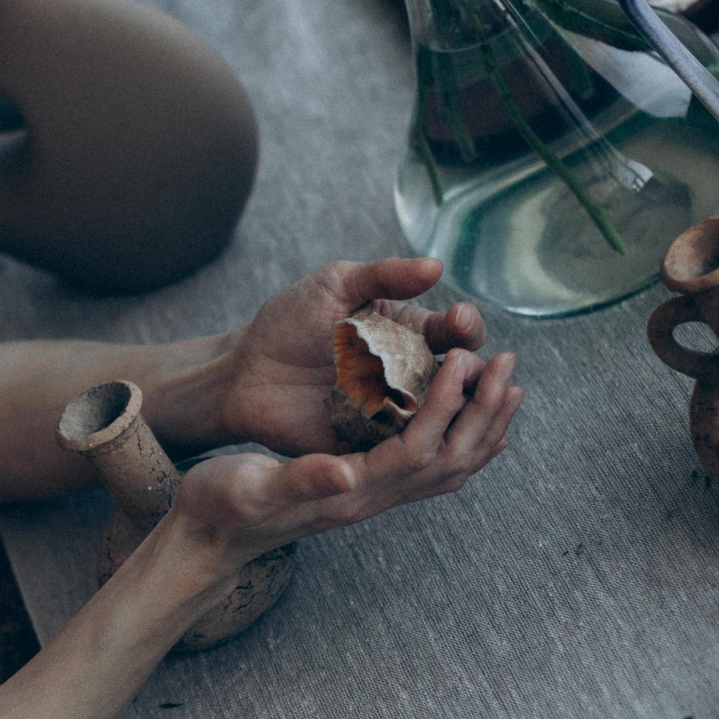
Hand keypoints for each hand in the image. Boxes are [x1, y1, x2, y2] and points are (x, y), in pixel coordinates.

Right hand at [160, 343, 520, 575]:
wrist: (210, 535)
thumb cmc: (221, 507)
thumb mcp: (250, 490)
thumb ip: (299, 481)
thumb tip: (345, 473)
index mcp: (349, 493)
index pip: (417, 449)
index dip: (446, 405)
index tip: (464, 360)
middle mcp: (371, 499)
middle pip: (449, 460)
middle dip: (482, 412)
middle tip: (507, 364)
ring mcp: (372, 497)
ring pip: (447, 467)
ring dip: (480, 425)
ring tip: (506, 386)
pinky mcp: (365, 487)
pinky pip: (429, 467)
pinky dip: (458, 439)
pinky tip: (467, 419)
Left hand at [210, 259, 487, 454]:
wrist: (243, 373)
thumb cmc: (289, 322)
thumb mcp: (336, 285)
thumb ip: (383, 275)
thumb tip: (437, 265)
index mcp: (408, 332)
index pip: (454, 332)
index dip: (464, 327)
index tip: (459, 320)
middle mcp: (409, 374)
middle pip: (461, 378)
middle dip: (475, 373)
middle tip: (469, 367)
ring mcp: (393, 412)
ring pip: (442, 419)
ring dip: (457, 414)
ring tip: (461, 405)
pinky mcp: (371, 445)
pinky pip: (406, 452)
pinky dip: (423, 449)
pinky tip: (433, 443)